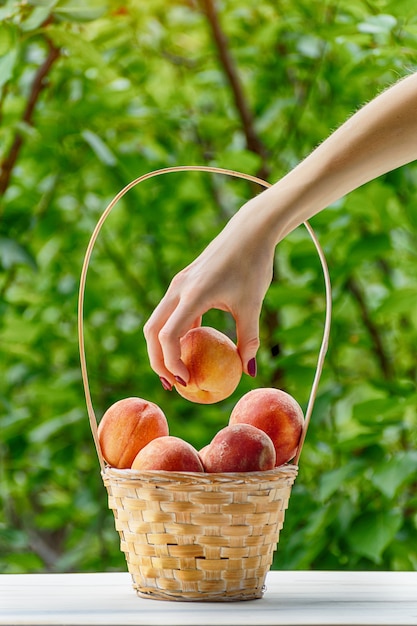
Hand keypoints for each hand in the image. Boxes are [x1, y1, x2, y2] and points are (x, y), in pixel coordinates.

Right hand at [143, 199, 276, 387]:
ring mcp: (178, 285)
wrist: (248, 232)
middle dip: (157, 361)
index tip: (187, 380)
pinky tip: (191, 348)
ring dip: (161, 348)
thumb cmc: (253, 266)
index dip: (171, 362)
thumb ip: (249, 339)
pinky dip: (174, 333)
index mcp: (193, 295)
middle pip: (152, 331)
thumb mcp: (252, 305)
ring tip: (178, 371)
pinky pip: (170, 312)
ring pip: (157, 321)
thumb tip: (251, 373)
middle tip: (174, 384)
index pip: (169, 335)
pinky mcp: (183, 282)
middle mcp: (178, 289)